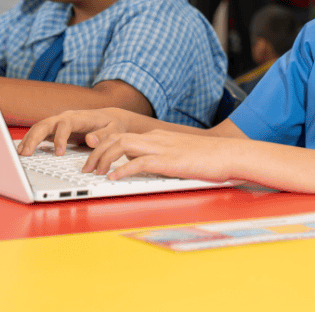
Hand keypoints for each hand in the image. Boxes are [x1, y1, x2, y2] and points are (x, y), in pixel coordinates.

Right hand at [17, 108, 129, 156]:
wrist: (111, 117)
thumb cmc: (113, 124)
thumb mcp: (115, 129)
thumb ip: (104, 135)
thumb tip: (90, 140)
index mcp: (80, 117)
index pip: (65, 124)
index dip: (60, 138)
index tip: (59, 153)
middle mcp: (66, 117)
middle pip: (46, 123)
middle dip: (35, 137)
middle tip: (27, 153)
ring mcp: (59, 122)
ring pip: (40, 127)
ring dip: (29, 139)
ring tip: (21, 153)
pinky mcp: (56, 129)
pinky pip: (40, 132)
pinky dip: (31, 140)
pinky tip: (24, 150)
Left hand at [82, 129, 234, 182]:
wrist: (229, 153)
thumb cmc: (209, 157)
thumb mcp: (180, 154)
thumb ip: (163, 158)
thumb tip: (148, 168)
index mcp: (157, 137)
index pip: (122, 135)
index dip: (103, 145)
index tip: (92, 158)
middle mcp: (155, 139)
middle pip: (116, 137)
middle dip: (96, 152)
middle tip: (86, 168)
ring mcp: (161, 148)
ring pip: (122, 145)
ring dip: (103, 159)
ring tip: (94, 173)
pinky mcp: (168, 160)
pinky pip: (139, 162)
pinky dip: (122, 170)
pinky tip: (113, 178)